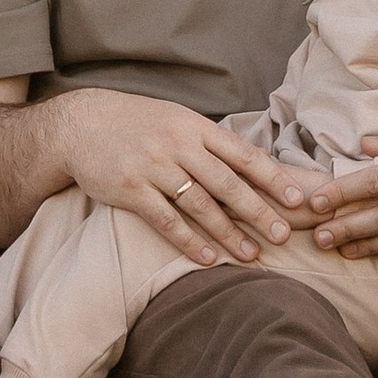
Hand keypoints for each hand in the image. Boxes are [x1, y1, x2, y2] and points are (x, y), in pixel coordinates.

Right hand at [49, 88, 328, 272]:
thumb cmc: (138, 123)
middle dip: (259, 211)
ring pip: (199, 205)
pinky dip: (189, 240)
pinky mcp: (130, 189)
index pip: (242, 154)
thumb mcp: (176, 119)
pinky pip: (166, 220)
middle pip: (227, 183)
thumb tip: (254, 163)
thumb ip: (210, 141)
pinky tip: (208, 258)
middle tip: (284, 235)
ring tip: (251, 255)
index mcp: (194, 127)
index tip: (296, 200)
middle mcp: (177, 145)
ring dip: (228, 233)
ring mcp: (153, 167)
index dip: (272, 178)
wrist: (81, 123)